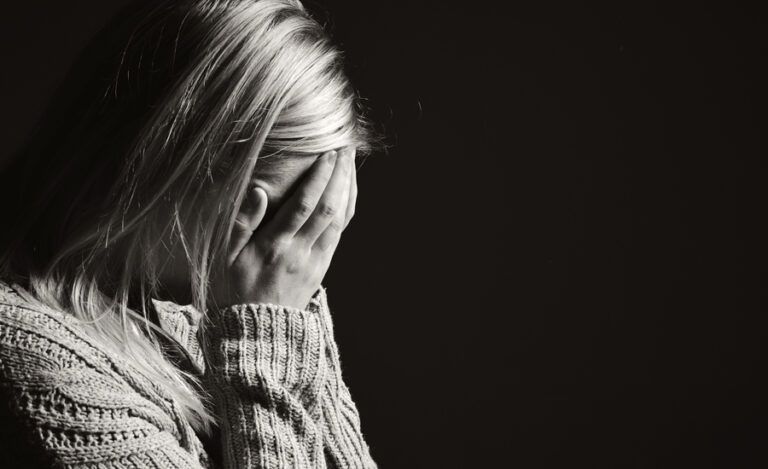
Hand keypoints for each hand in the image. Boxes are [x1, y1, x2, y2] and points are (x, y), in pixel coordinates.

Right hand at [210, 147, 356, 310]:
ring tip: (351, 163)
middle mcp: (299, 253)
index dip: (318, 178)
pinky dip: (347, 209)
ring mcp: (314, 261)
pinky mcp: (321, 268)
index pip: (302, 206)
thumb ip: (241, 222)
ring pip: (338, 220)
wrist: (256, 331)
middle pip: (327, 208)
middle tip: (346, 148)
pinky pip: (339, 233)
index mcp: (273, 247)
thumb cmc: (233, 290)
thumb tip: (259, 189)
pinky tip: (348, 191)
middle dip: (339, 176)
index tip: (327, 154)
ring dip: (347, 189)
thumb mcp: (225, 258)